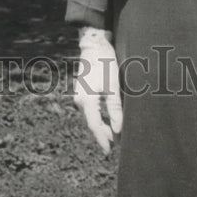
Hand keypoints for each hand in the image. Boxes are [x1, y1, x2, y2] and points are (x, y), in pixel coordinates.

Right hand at [74, 27, 122, 154]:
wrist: (93, 45)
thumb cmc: (104, 64)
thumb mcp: (113, 86)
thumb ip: (115, 108)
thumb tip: (117, 129)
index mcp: (86, 100)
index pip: (95, 126)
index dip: (102, 139)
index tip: (108, 151)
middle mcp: (80, 100)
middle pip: (92, 123)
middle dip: (103, 135)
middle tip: (115, 146)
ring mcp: (80, 96)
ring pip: (91, 117)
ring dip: (101, 126)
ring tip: (113, 136)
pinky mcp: (83, 92)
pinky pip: (90, 110)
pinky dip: (99, 117)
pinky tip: (107, 120)